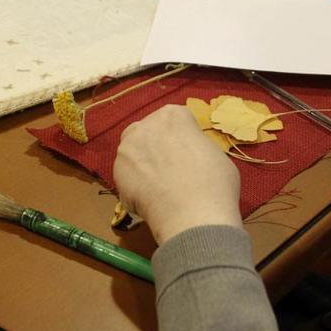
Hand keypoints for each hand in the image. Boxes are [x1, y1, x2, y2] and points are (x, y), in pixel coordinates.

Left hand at [113, 104, 242, 244]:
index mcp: (173, 115)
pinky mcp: (116, 173)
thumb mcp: (214, 155)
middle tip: (171, 170)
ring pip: (134, 153)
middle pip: (149, 133)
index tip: (189, 153)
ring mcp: (127, 149)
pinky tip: (151, 201)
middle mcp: (145, 125)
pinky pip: (127, 177)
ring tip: (159, 188)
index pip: (175, 121)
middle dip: (157, 147)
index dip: (183, 138)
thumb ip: (196, 148)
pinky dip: (136, 187)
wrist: (193, 214)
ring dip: (143, 165)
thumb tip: (188, 157)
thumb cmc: (215, 182)